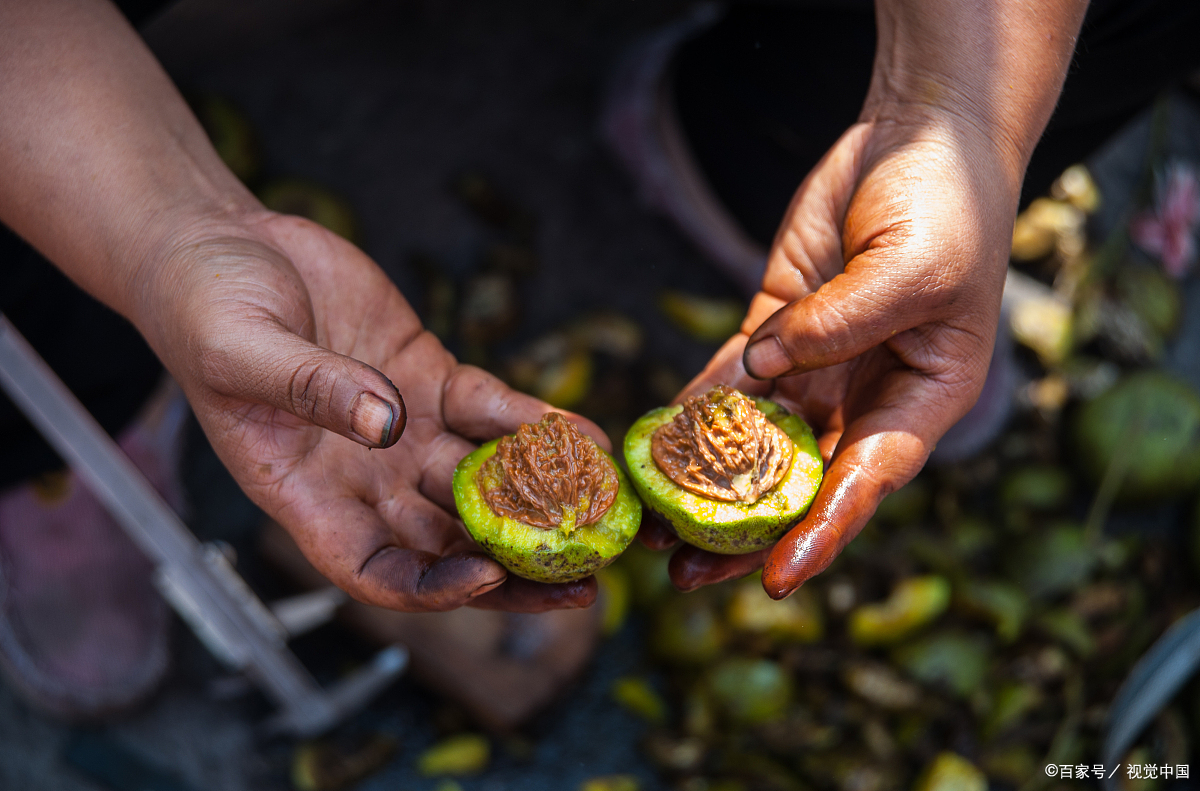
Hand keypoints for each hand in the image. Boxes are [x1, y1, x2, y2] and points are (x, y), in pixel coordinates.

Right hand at [142, 212, 602, 611]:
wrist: (226, 245)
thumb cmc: (204, 308)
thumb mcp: (238, 350)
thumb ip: (308, 389)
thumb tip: (385, 427)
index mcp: (306, 494)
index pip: (376, 569)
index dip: (432, 587)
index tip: (487, 579)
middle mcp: (364, 476)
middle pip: (447, 542)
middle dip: (514, 565)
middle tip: (583, 577)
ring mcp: (405, 428)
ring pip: (482, 483)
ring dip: (540, 499)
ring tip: (601, 507)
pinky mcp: (432, 377)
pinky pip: (493, 411)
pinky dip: (536, 424)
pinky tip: (584, 434)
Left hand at [651, 116, 1016, 597]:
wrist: (920, 138)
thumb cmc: (947, 207)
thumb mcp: (911, 269)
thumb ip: (840, 325)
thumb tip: (760, 370)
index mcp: (921, 398)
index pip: (868, 480)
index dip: (823, 533)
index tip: (778, 579)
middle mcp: (865, 394)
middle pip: (801, 479)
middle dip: (745, 530)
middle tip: (686, 574)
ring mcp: (815, 364)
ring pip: (754, 440)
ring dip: (706, 481)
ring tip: (651, 524)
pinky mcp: (774, 328)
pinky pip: (728, 378)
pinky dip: (692, 411)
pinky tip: (652, 443)